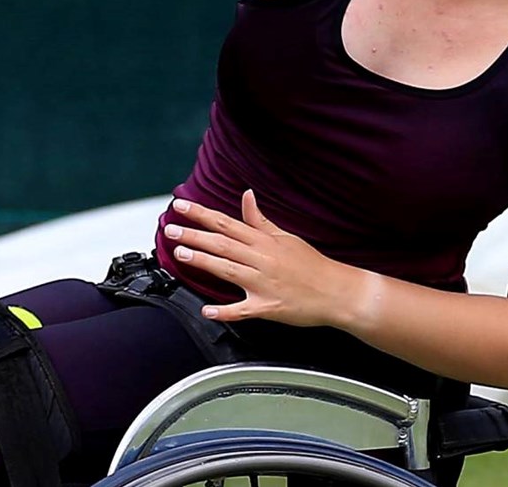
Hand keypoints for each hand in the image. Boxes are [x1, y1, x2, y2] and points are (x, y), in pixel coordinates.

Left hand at [164, 190, 383, 329]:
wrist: (337, 291)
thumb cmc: (311, 264)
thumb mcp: (286, 237)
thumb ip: (260, 220)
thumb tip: (246, 196)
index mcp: (265, 242)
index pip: (227, 223)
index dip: (202, 214)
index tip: (181, 206)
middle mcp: (262, 259)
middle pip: (222, 244)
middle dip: (194, 235)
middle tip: (170, 229)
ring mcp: (264, 284)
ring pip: (228, 270)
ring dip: (203, 262)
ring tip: (181, 254)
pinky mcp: (269, 307)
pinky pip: (243, 310)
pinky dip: (225, 312)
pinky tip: (207, 311)